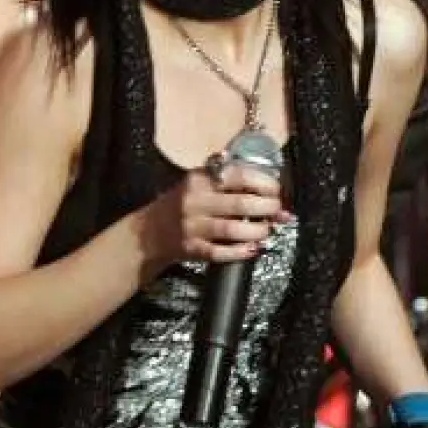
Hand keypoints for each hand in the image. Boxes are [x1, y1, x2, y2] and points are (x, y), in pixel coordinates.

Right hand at [139, 160, 294, 263]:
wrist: (150, 231)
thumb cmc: (184, 204)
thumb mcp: (202, 184)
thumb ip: (235, 186)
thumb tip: (277, 198)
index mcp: (201, 178)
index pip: (239, 175)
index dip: (264, 183)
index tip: (276, 190)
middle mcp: (195, 200)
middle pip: (240, 204)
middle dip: (267, 208)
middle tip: (277, 211)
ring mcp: (192, 226)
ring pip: (233, 230)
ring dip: (257, 231)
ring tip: (266, 230)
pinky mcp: (191, 248)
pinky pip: (221, 252)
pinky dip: (240, 252)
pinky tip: (252, 248)